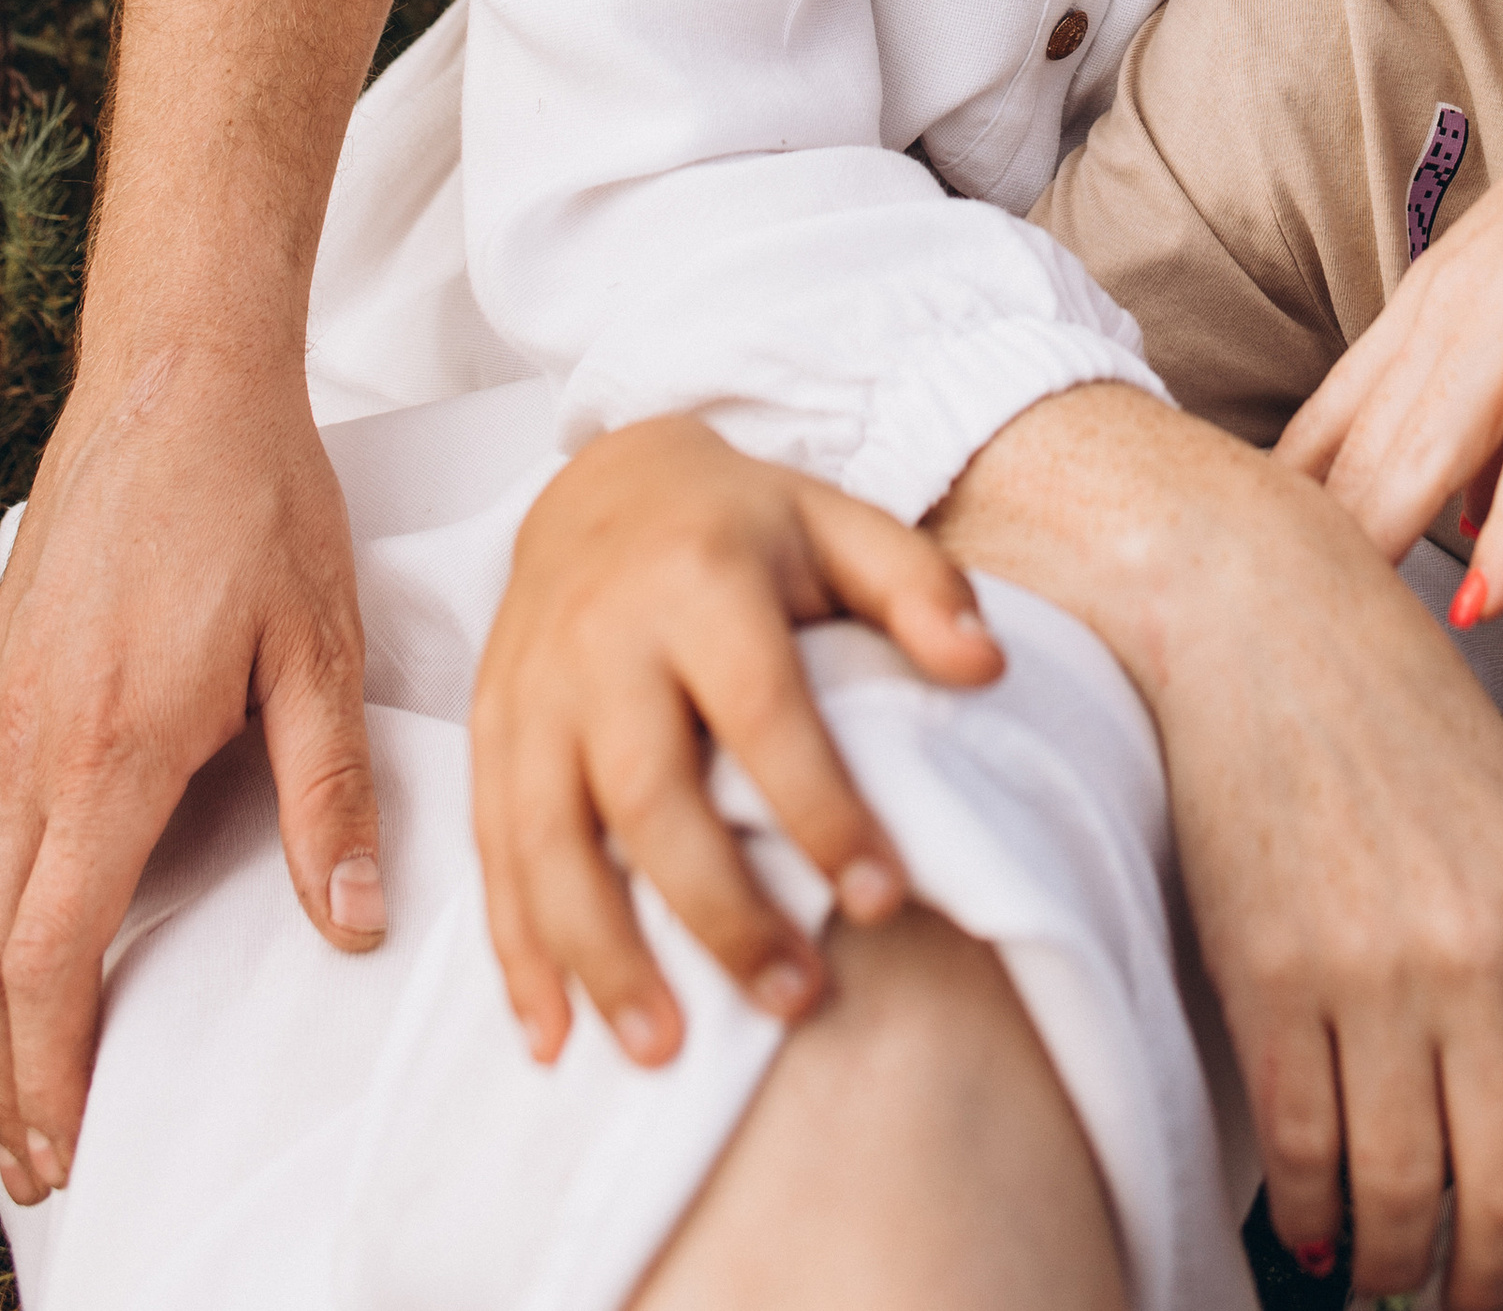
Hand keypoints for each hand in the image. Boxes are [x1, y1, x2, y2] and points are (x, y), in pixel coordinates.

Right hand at [0, 344, 379, 1204]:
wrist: (178, 375)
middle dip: (1, 1064)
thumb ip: (328, 789)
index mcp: (114, 750)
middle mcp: (30, 738)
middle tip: (32, 1153)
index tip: (54, 1146)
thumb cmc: (257, 495)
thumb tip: (348, 918)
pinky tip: (22, 907)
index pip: (51, 955)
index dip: (45, 1070)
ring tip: (20, 1065)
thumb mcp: (320, 644)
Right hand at [471, 416, 1003, 1066]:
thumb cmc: (744, 526)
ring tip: (663, 1049)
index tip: (885, 898)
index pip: (763, 713)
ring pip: (548, 840)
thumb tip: (985, 668)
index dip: (822, 809)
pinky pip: (491, 854)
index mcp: (700, 580)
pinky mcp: (487, 735)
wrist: (603, 483)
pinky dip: (514, 950)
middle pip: (648, 794)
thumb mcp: (840, 523)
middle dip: (716, 911)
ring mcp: (531, 692)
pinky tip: (551, 1035)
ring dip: (600, 955)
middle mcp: (602, 640)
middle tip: (792, 998)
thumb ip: (917, 589)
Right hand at [938, 388, 1502, 1310]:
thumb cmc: (1387, 701)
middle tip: (1470, 1310)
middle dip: (1491, 1284)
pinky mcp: (1271, 977)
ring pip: (1402, 1195)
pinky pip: (1302, 1150)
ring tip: (1384, 1280)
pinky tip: (1311, 1223)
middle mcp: (1487, 956)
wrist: (1254, 605)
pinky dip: (1309, 1211)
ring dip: (1394, 1267)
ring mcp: (1377, 971)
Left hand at [1280, 0, 1502, 623]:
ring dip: (1378, 553)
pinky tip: (1484, 601)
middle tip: (1261, 649)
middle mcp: (1447, 314)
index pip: (1323, 427)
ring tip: (1336, 652)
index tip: (1239, 589)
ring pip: (1422, 455)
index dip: (1278, 514)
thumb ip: (1492, 410)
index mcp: (1427, 304)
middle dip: (1305, 555)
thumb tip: (1457, 512)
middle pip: (1353, 456)